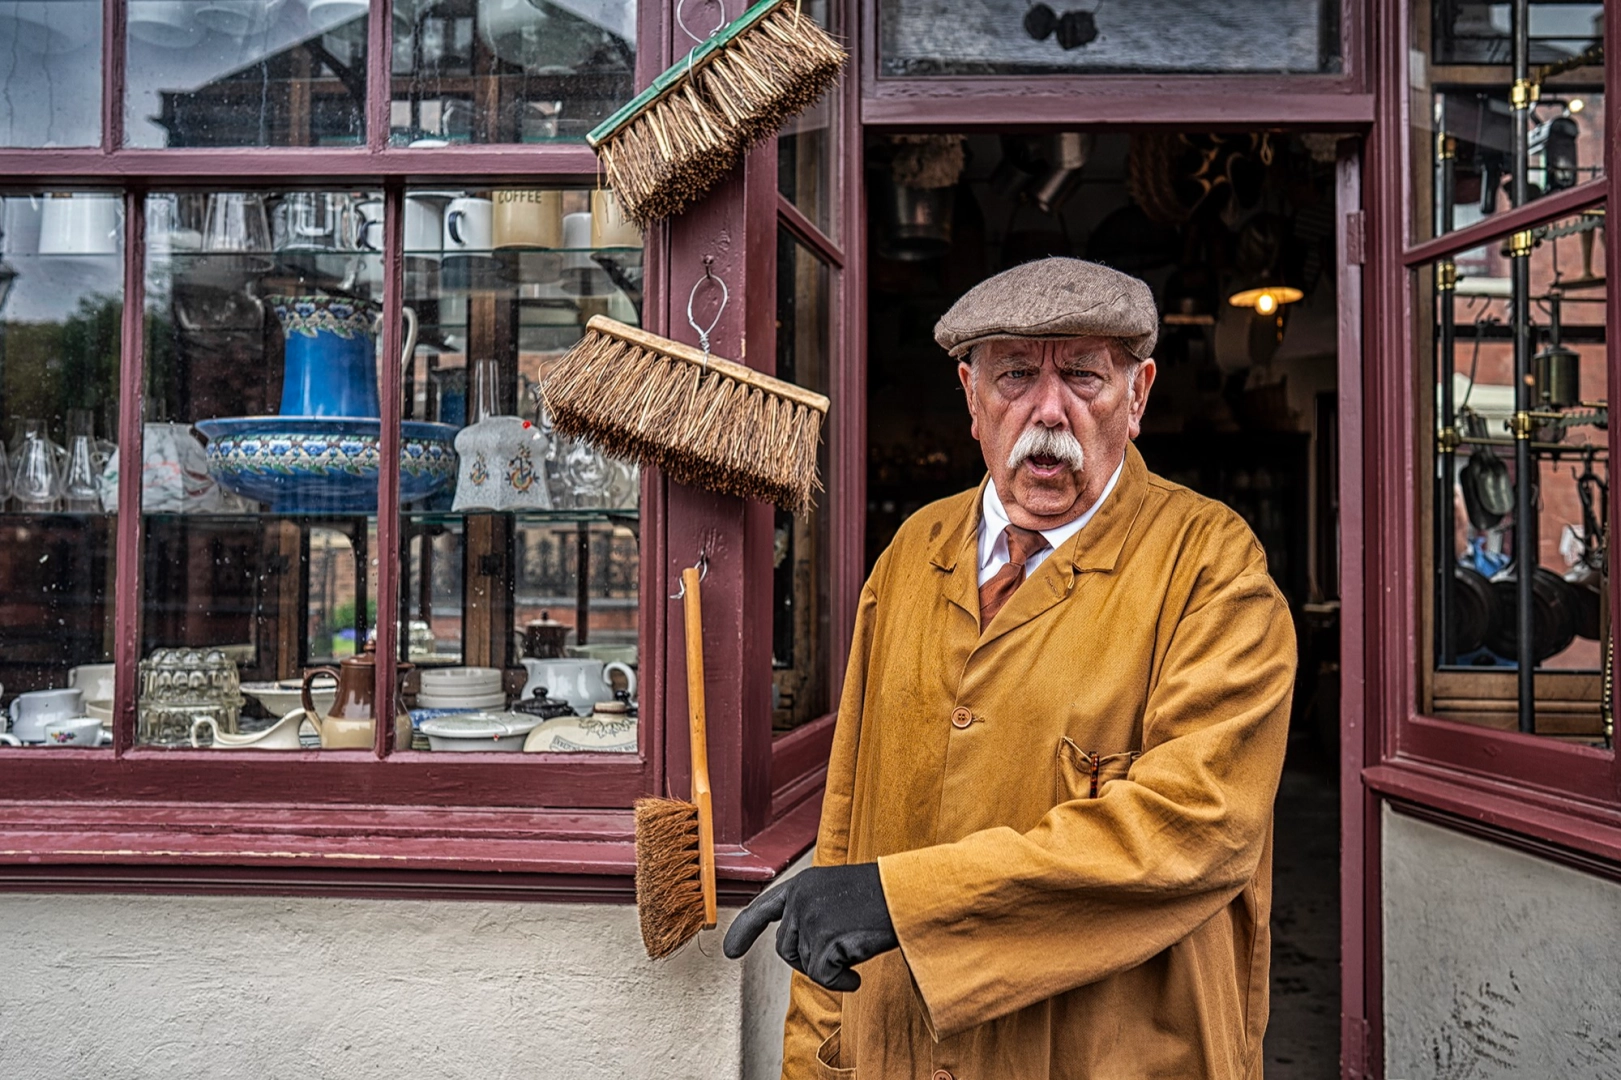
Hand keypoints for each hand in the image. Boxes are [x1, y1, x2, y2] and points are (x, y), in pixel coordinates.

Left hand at [722, 863, 898, 991]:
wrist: (911, 895)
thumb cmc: (884, 898)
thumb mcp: (839, 893)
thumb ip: (812, 911)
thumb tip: (794, 949)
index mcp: (803, 884)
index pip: (764, 907)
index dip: (745, 930)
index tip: (730, 951)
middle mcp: (801, 898)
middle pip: (787, 948)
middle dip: (809, 961)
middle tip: (841, 954)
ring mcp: (811, 918)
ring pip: (806, 965)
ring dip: (830, 968)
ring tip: (857, 948)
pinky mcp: (825, 939)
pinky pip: (823, 978)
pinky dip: (842, 981)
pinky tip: (859, 971)